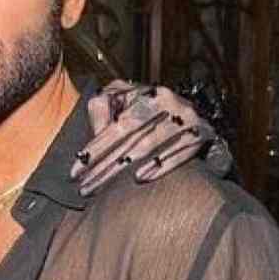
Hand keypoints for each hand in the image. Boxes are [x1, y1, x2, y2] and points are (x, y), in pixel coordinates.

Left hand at [70, 80, 229, 195]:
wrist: (185, 110)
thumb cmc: (143, 106)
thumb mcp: (120, 98)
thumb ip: (102, 109)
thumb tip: (95, 132)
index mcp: (145, 93)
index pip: (116, 125)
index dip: (95, 149)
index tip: (75, 171)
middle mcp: (168, 102)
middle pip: (131, 137)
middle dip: (105, 165)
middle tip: (85, 187)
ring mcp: (188, 118)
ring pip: (152, 145)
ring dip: (127, 166)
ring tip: (106, 184)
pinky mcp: (203, 134)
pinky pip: (181, 153)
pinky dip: (161, 166)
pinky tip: (141, 178)